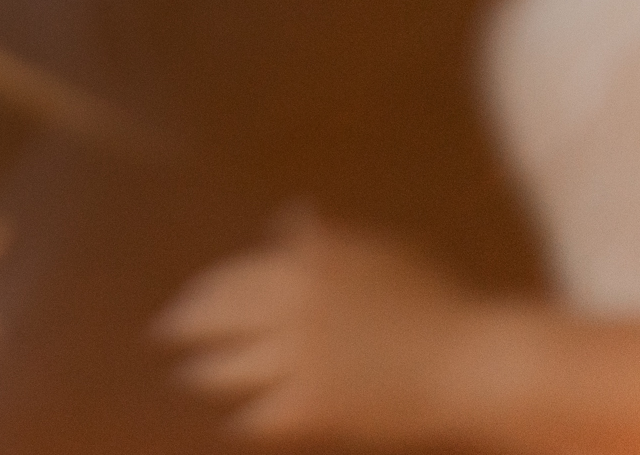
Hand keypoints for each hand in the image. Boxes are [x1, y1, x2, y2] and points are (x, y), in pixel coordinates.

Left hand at [153, 213, 517, 445]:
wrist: (474, 364)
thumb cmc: (435, 305)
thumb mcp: (379, 255)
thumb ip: (326, 242)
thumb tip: (289, 219)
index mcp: (301, 264)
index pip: (227, 280)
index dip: (200, 295)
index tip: (184, 304)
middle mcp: (288, 306)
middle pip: (213, 319)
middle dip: (184, 329)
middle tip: (165, 336)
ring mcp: (297, 358)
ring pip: (225, 369)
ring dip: (202, 373)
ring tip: (190, 375)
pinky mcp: (312, 407)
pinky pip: (259, 416)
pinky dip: (245, 418)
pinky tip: (236, 420)